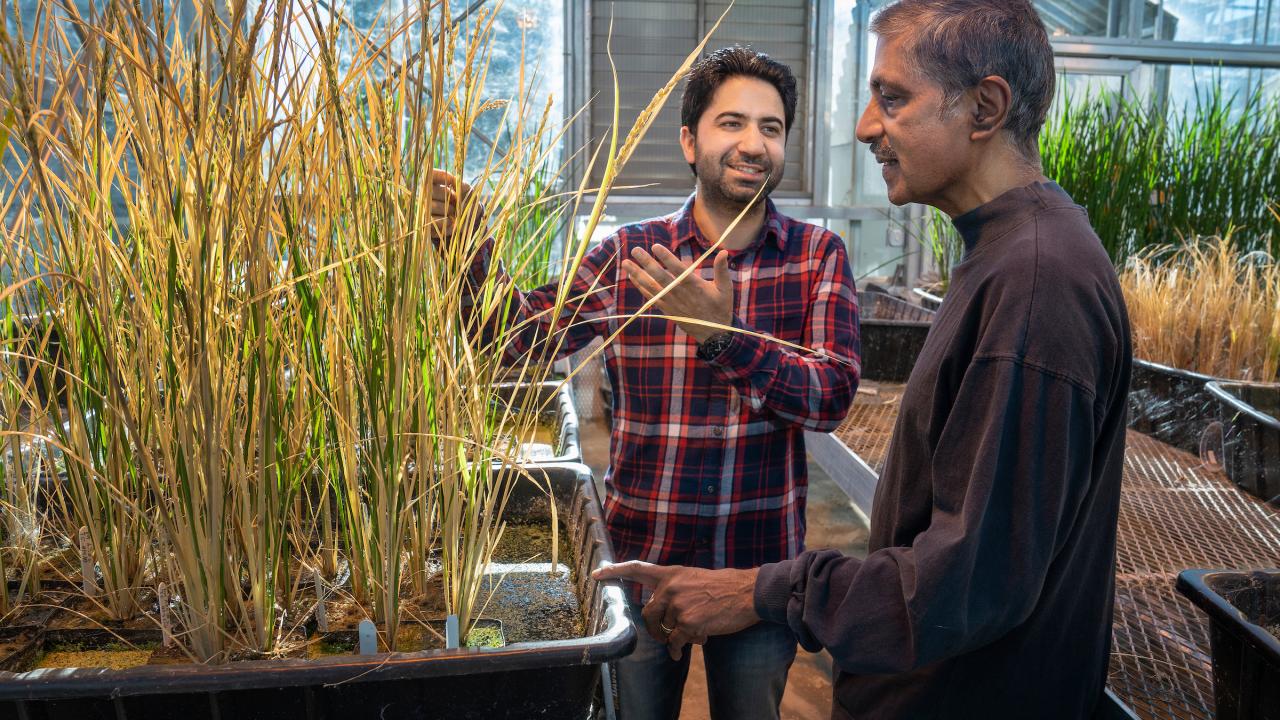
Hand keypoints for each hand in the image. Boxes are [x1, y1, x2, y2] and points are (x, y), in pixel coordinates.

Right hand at [426, 169, 480, 241]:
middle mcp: (426, 196)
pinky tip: (451, 222)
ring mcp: (425, 210)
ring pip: (432, 206)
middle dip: (446, 195)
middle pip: (430, 191)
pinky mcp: (427, 225)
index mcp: (435, 185)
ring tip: (455, 212)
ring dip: (447, 209)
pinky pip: (433, 221)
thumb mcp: (467, 191)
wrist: (469, 220)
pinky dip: (445, 222)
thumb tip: (454, 180)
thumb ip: (460, 184)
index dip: (440, 175)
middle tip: (456, 200)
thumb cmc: (466, 201)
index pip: (430, 175)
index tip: (452, 180)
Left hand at [592, 561, 759, 660]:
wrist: (746, 593)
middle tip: (665, 635)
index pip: (638, 569)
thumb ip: (676, 590)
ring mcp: (678, 606)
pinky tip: (688, 649)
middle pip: (649, 613)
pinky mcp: (688, 623)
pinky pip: (676, 642)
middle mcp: (671, 588)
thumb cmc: (724, 587)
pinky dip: (680, 649)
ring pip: (665, 630)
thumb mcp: (695, 579)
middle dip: (655, 628)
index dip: (616, 570)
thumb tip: (663, 615)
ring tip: (696, 633)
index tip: (597, 573)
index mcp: (672, 574)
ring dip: (677, 636)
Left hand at [621, 245, 732, 343]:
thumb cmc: (721, 307)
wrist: (714, 333)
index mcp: (695, 287)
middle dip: (646, 263)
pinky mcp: (666, 309)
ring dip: (638, 274)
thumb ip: (722, 270)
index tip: (655, 247)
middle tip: (635, 250)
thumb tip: (724, 251)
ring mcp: (671, 303)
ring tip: (626, 262)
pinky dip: (640, 287)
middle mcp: (680, 294)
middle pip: (660, 277)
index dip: (666, 259)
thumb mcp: (725, 289)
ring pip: (651, 287)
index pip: (678, 270)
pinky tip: (631, 276)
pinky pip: (651, 297)